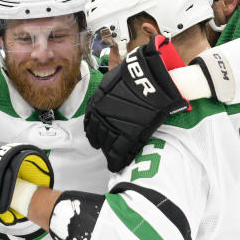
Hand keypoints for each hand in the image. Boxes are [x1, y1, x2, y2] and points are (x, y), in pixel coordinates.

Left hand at [84, 35, 188, 171]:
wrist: (149, 78)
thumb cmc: (135, 74)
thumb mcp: (114, 79)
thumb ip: (109, 90)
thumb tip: (111, 92)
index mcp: (96, 102)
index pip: (89, 122)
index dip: (93, 130)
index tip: (95, 135)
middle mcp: (100, 116)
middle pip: (96, 135)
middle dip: (99, 141)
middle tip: (103, 146)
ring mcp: (113, 126)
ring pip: (106, 144)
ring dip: (108, 151)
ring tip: (112, 156)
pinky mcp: (127, 135)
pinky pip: (119, 152)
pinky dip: (117, 160)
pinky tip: (118, 164)